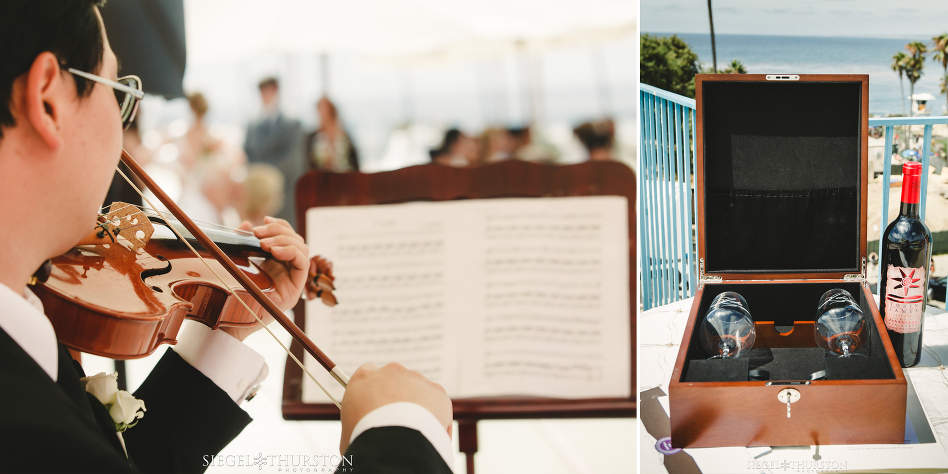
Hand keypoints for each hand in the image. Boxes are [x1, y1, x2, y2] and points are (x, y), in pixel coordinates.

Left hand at [220, 216, 308, 340]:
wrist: (229, 321)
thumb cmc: (230, 293)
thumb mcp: (235, 260)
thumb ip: (241, 242)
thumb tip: (247, 224)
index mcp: (275, 263)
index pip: (287, 237)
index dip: (279, 225)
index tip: (263, 220)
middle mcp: (287, 270)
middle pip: (296, 240)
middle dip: (278, 231)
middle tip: (258, 233)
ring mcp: (292, 280)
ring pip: (302, 249)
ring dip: (284, 240)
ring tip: (264, 244)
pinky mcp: (295, 289)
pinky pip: (303, 263)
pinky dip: (291, 252)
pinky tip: (275, 251)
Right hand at [339, 362, 452, 453]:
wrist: (394, 441)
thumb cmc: (365, 439)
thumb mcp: (349, 427)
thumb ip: (358, 418)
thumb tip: (365, 430)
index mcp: (364, 377)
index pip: (368, 374)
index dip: (373, 392)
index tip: (375, 407)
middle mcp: (391, 371)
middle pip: (396, 383)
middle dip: (398, 400)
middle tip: (396, 425)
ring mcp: (416, 379)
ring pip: (418, 394)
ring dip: (417, 410)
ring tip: (412, 435)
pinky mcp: (437, 391)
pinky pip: (437, 406)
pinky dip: (435, 420)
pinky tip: (428, 438)